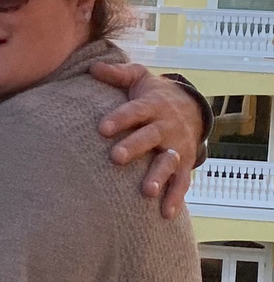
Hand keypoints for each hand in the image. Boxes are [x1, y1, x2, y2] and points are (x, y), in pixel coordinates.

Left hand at [90, 62, 201, 218]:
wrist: (190, 107)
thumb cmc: (152, 93)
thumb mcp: (138, 77)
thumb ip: (117, 74)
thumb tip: (92, 67)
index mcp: (153, 105)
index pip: (135, 111)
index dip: (120, 118)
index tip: (102, 128)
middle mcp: (167, 126)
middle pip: (150, 136)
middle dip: (134, 147)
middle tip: (115, 158)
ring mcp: (178, 146)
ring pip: (168, 162)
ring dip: (158, 177)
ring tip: (145, 192)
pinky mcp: (185, 163)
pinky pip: (183, 182)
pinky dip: (176, 198)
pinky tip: (165, 214)